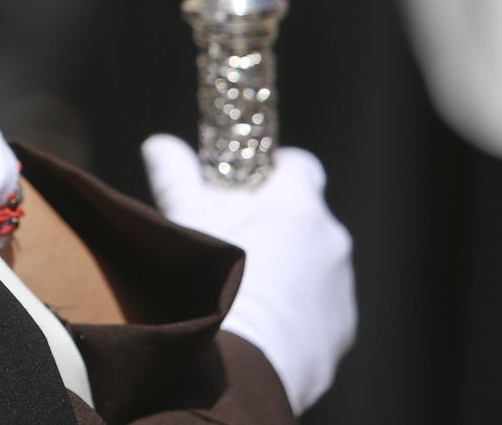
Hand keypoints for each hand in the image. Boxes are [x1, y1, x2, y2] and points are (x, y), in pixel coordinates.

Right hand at [142, 135, 355, 414]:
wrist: (247, 357)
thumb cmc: (217, 276)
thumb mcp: (185, 213)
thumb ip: (174, 171)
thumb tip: (158, 143)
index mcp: (299, 203)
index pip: (301, 166)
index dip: (276, 170)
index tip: (252, 183)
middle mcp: (332, 238)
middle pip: (306, 217)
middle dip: (277, 223)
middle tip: (236, 238)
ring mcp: (341, 285)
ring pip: (315, 262)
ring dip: (290, 267)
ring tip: (248, 288)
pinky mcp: (342, 326)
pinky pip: (321, 305)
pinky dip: (298, 307)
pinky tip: (263, 321)